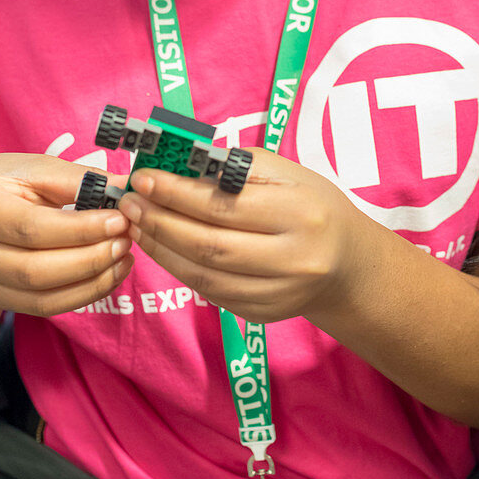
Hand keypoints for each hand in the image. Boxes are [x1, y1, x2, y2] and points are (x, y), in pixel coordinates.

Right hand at [0, 155, 133, 316]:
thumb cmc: (2, 184)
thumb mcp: (32, 168)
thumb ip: (77, 179)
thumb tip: (126, 185)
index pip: (30, 227)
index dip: (80, 229)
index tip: (119, 220)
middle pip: (34, 269)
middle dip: (89, 259)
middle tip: (125, 240)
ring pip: (39, 296)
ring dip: (91, 281)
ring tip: (123, 257)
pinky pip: (42, 307)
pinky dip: (81, 295)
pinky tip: (107, 275)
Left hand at [120, 147, 367, 322]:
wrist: (348, 262)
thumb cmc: (311, 204)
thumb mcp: (287, 173)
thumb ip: (235, 168)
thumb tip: (178, 165)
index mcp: (300, 212)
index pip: (225, 205)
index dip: (177, 193)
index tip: (144, 178)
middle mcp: (294, 258)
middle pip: (210, 244)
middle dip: (161, 221)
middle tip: (130, 202)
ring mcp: (280, 292)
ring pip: (205, 275)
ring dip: (162, 249)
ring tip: (137, 224)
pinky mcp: (265, 314)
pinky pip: (212, 293)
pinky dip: (180, 270)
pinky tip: (162, 249)